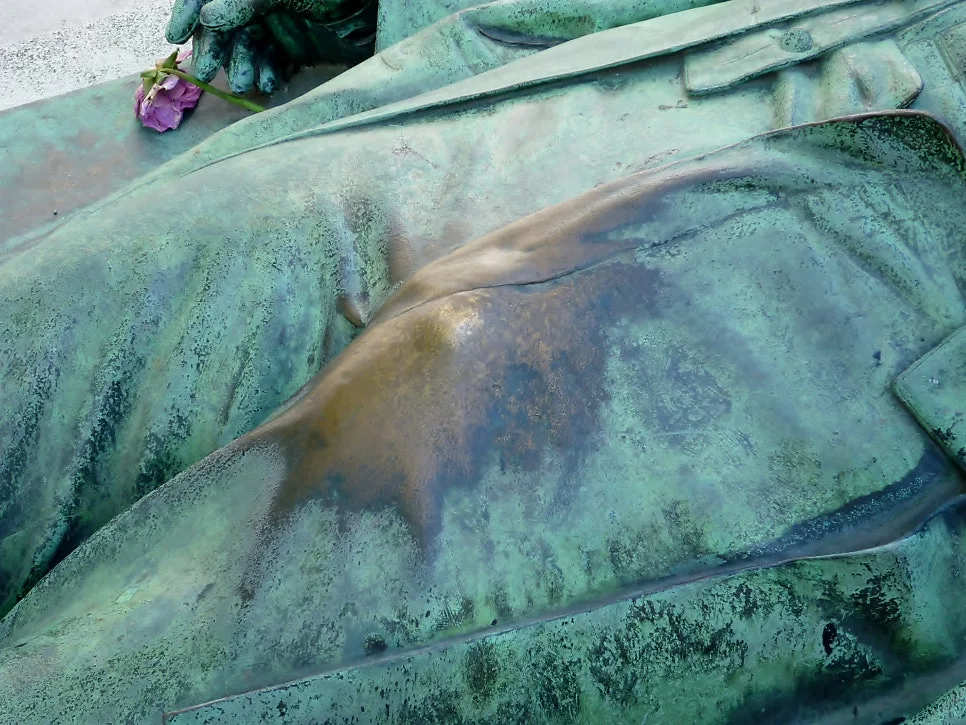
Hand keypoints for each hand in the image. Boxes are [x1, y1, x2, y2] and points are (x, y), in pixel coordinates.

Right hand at [166, 0, 376, 93]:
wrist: (380, 9)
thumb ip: (246, 2)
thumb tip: (207, 17)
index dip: (188, 12)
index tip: (175, 36)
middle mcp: (259, 0)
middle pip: (224, 24)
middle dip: (216, 48)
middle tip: (209, 73)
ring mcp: (278, 22)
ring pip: (247, 47)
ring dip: (242, 66)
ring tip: (245, 84)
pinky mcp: (297, 47)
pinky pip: (273, 61)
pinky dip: (268, 73)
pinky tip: (269, 84)